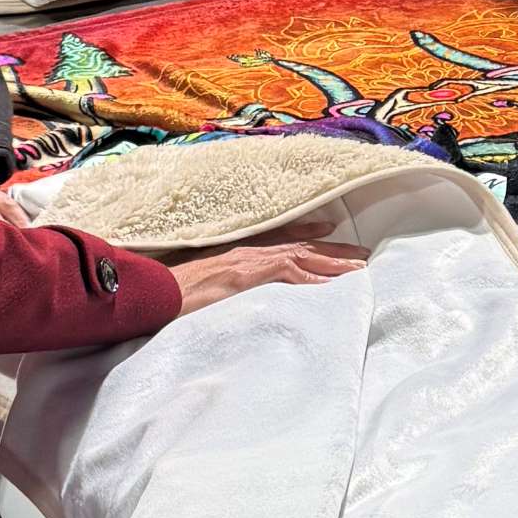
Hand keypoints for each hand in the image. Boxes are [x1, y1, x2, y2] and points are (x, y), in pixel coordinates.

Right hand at [169, 236, 366, 312]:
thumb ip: (217, 276)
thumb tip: (224, 285)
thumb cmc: (170, 286)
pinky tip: (332, 284)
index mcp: (237, 249)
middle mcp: (248, 249)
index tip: (329, 229)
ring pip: (302, 258)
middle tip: (361, 254)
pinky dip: (313, 278)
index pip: (278, 235)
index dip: (306, 231)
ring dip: (333, 263)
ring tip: (360, 268)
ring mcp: (250, 260)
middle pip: (299, 245)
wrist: (156, 289)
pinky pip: (289, 274)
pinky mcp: (250, 275)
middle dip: (333, 250)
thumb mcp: (198, 275)